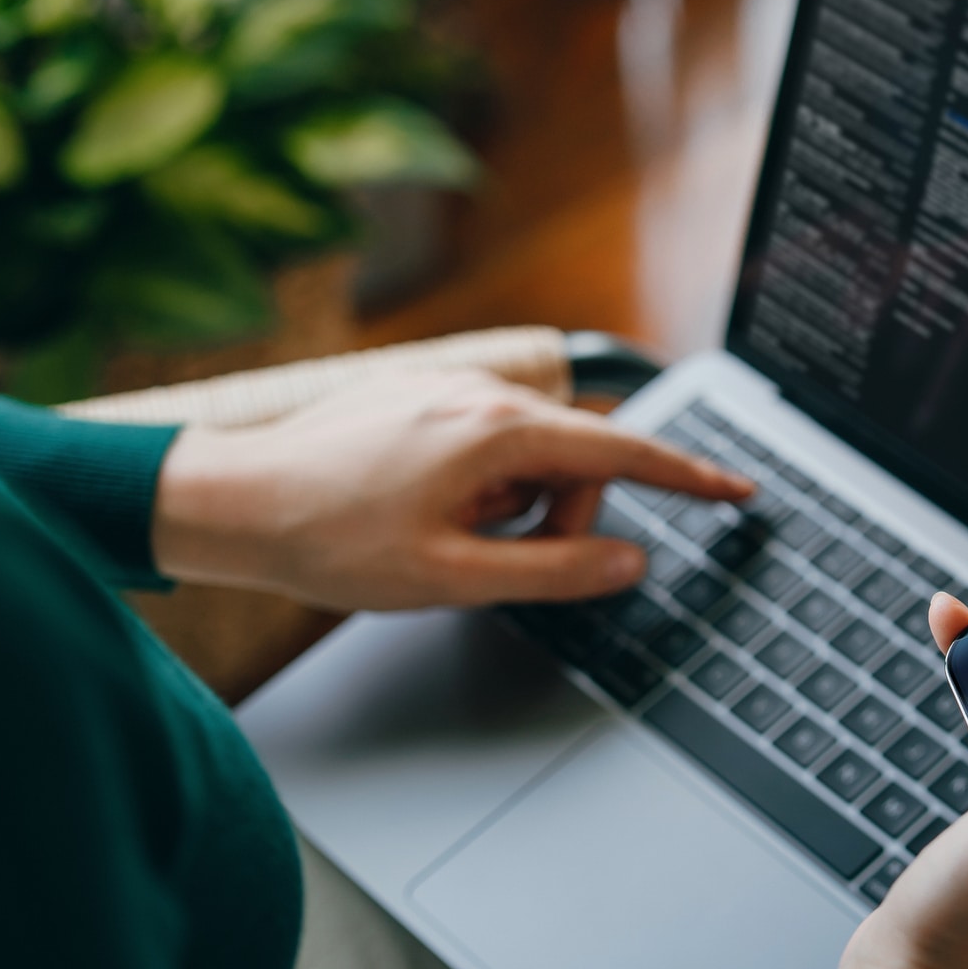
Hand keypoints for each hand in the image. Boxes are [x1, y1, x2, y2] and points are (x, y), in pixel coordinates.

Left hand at [150, 369, 751, 609]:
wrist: (228, 499)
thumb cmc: (328, 540)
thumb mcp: (453, 578)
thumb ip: (555, 571)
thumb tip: (628, 563)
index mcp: (499, 432)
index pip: (624, 455)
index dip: (689, 478)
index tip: (739, 490)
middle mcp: (482, 394)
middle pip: (576, 463)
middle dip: (558, 518)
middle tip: (493, 561)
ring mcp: (449, 389)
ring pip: (530, 458)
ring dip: (510, 506)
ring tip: (439, 535)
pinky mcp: (422, 396)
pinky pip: (488, 444)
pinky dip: (479, 486)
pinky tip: (418, 511)